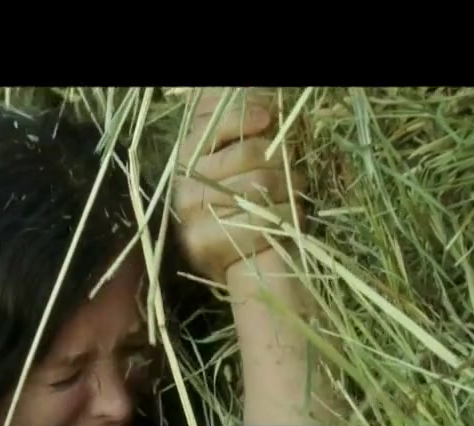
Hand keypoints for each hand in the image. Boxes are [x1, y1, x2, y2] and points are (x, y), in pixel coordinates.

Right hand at [172, 87, 306, 280]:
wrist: (247, 269)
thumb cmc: (249, 210)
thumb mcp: (242, 166)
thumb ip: (243, 135)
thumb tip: (264, 109)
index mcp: (188, 158)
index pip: (216, 125)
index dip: (245, 118)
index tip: (267, 119)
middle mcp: (184, 184)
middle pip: (251, 154)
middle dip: (281, 163)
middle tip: (289, 176)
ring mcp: (190, 215)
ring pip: (260, 183)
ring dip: (288, 190)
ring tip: (288, 198)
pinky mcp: (203, 243)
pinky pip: (262, 219)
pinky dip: (287, 218)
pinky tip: (284, 222)